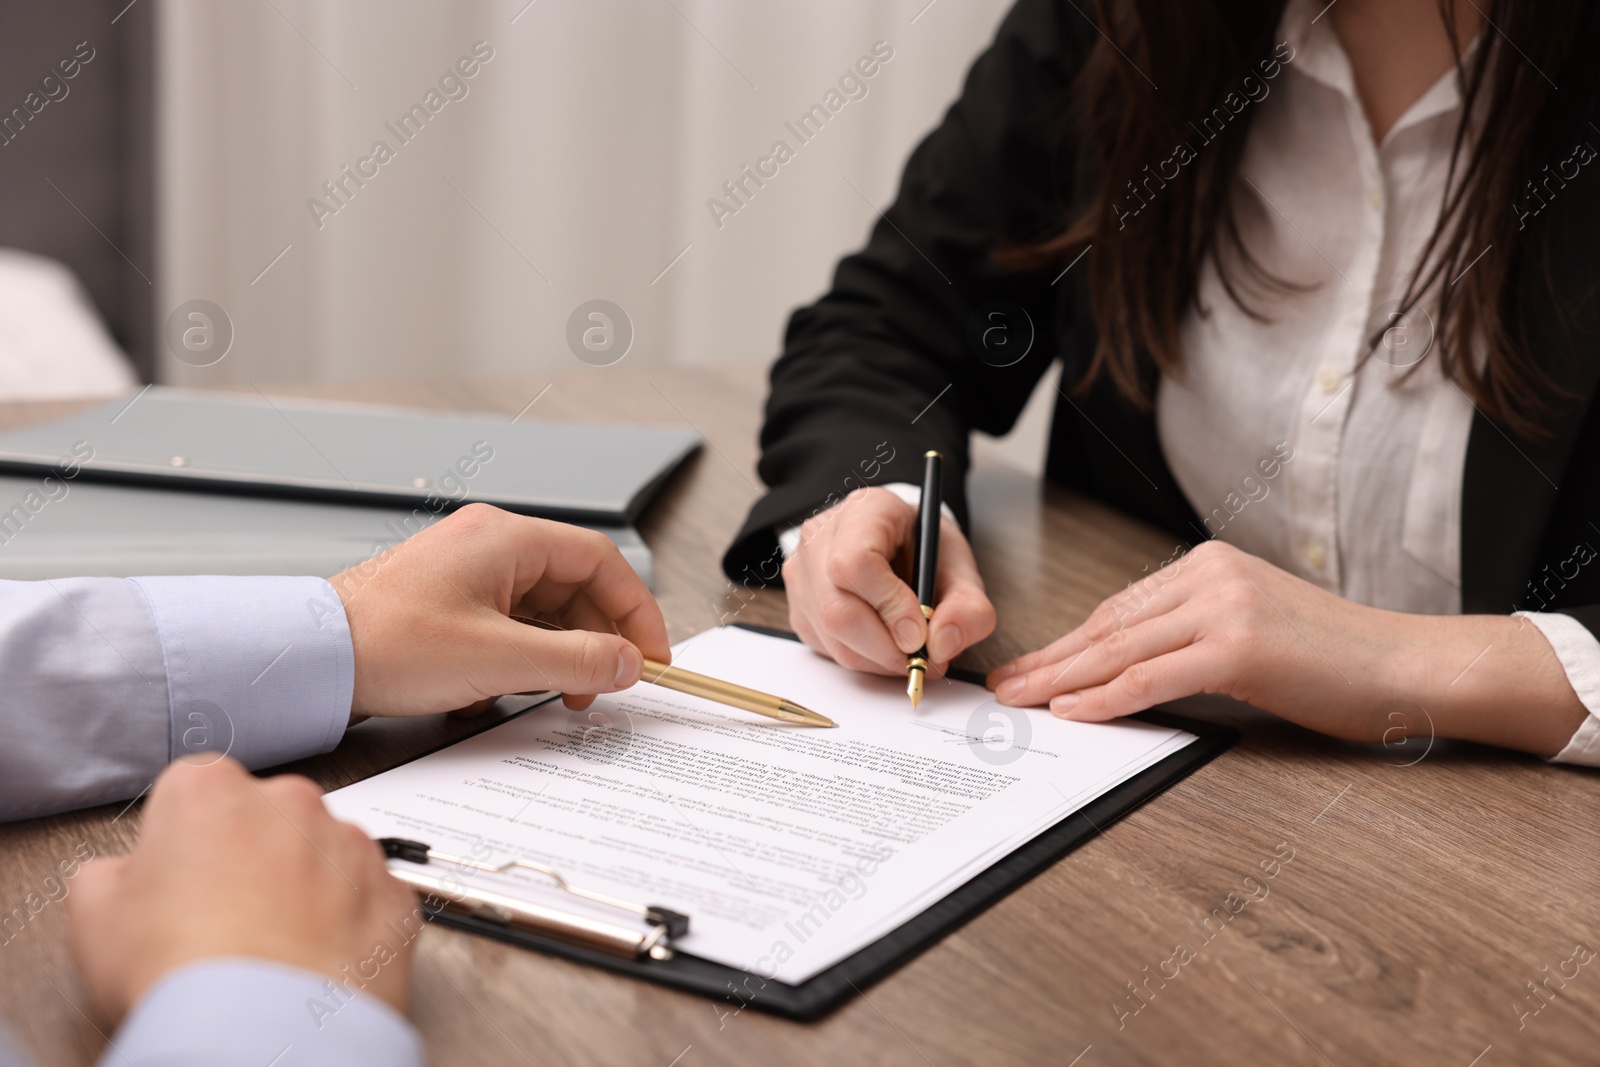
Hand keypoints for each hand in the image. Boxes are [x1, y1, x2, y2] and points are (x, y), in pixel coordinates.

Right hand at [67, 757, 418, 1023]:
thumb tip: (124, 876)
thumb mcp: (96, 918)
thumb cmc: (182, 976)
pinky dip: (351, 925)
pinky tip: (315, 963)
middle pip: (268, 817)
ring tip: (271, 951)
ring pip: (325, 855)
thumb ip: (111, 874)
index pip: (196, 790)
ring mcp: (352, 847)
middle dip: (251, 856)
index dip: (186, 838)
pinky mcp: (395, 894)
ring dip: (306, 888)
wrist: (259, 1037)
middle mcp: (291, 803)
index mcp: (211, 791)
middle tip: (225, 919)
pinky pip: (370, 899)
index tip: (182, 875)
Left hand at [331, 503, 669, 714]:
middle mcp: (489, 546)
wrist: (310, 661)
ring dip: (558, 655)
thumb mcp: (499, 660)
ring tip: (557, 695)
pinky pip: (510, 625)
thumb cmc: (385, 644)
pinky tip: (504, 692)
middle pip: (574, 587)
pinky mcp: (449, 603)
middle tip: (606, 684)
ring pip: (543, 611)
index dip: (636, 609)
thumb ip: (576, 661)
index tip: (650, 654)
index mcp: (505, 539)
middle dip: (596, 640)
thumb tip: (628, 663)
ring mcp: (467, 573)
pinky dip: (521, 659)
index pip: (599, 561)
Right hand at [783, 487, 995, 675]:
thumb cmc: (924, 552)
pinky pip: (826, 648)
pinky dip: (862, 659)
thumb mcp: (961, 570)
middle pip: (838, 609)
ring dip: (878, 658)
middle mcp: (819, 537)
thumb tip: (942, 644)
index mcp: (864, 510)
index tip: (920, 632)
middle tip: (923, 658)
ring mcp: (801, 573)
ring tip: (910, 651)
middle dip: (887, 647)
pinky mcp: (798, 607)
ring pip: (832, 636)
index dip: (889, 605)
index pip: (856, 563)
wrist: (899, 546)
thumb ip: (968, 607)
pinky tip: (885, 642)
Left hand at [987, 540, 1588, 755]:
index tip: (1031, 666)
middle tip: (1007, 686)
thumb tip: (1128, 666)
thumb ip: (1194, 632)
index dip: (1068, 643)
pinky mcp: (1238, 647)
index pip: (1119, 609)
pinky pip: (1152, 677)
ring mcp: (1223, 607)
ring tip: (1021, 701)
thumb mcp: (1254, 625)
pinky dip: (1106, 698)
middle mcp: (1209, 575)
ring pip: (1120, 650)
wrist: (1410, 665)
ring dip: (1061, 680)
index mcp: (1209, 564)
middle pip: (1108, 626)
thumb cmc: (1337, 657)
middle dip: (1050, 661)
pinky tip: (1072, 711)